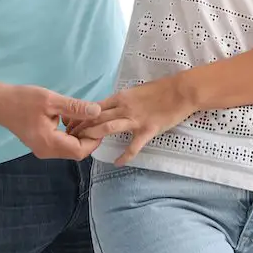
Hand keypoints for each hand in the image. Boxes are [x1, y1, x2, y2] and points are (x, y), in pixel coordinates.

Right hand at [0, 84, 102, 159]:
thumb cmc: (22, 100)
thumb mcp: (51, 100)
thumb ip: (75, 108)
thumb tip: (97, 112)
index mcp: (50, 143)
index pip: (80, 151)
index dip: (94, 140)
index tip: (100, 124)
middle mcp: (47, 151)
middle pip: (76, 151)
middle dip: (88, 136)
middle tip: (92, 118)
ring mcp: (43, 149)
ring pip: (69, 147)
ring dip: (79, 133)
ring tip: (80, 115)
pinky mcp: (41, 143)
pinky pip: (62, 143)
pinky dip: (70, 132)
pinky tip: (68, 117)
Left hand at [72, 77, 197, 164]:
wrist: (182, 91)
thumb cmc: (161, 89)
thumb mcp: (137, 91)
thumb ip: (123, 100)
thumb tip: (112, 107)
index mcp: (121, 97)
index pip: (94, 107)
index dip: (80, 116)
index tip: (70, 124)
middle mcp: (124, 107)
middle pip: (96, 117)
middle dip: (80, 128)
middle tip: (69, 138)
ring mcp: (135, 119)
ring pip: (107, 128)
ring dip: (93, 137)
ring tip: (84, 147)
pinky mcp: (147, 130)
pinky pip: (133, 146)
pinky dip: (125, 156)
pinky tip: (117, 163)